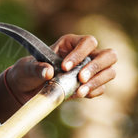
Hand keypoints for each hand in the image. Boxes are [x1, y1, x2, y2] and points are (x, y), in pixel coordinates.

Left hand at [3, 33, 118, 103]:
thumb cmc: (28, 72)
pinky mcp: (90, 86)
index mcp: (72, 43)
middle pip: (108, 55)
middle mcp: (86, 55)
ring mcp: (91, 71)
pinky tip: (78, 95)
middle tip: (81, 78)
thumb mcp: (28, 68)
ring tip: (79, 92)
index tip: (65, 67)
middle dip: (96, 66)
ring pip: (109, 72)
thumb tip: (48, 71)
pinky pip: (101, 88)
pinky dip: (93, 92)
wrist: (27, 90)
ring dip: (97, 81)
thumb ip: (37, 68)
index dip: (80, 53)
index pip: (88, 42)